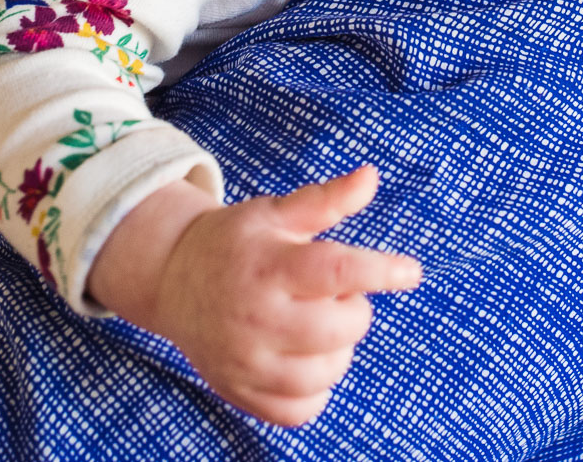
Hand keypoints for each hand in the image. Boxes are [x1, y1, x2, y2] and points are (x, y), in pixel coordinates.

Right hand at [129, 167, 422, 425]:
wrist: (172, 279)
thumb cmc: (235, 243)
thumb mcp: (275, 213)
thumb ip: (326, 200)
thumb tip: (371, 176)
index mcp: (269, 267)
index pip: (336, 272)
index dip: (381, 271)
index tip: (410, 271)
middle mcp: (258, 318)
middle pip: (344, 327)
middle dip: (353, 308)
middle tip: (327, 293)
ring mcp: (248, 361)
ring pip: (330, 370)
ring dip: (336, 347)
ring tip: (311, 322)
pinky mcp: (242, 392)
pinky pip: (304, 407)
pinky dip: (315, 387)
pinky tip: (301, 357)